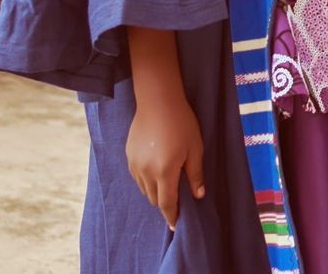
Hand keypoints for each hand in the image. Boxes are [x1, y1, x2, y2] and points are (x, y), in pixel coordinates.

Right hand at [126, 90, 204, 230]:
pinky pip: (137, 176)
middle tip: (176, 202)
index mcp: (164, 172)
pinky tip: (155, 170)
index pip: (166, 203)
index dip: (171, 216)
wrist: (158, 101)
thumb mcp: (195, 148)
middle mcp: (146, 172)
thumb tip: (198, 195)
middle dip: (164, 203)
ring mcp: (134, 164)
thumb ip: (195, 174)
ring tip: (166, 184)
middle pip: (153, 198)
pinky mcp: (128, 156)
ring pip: (143, 189)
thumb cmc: (182, 123)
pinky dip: (146, 179)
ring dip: (154, 191)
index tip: (175, 226)